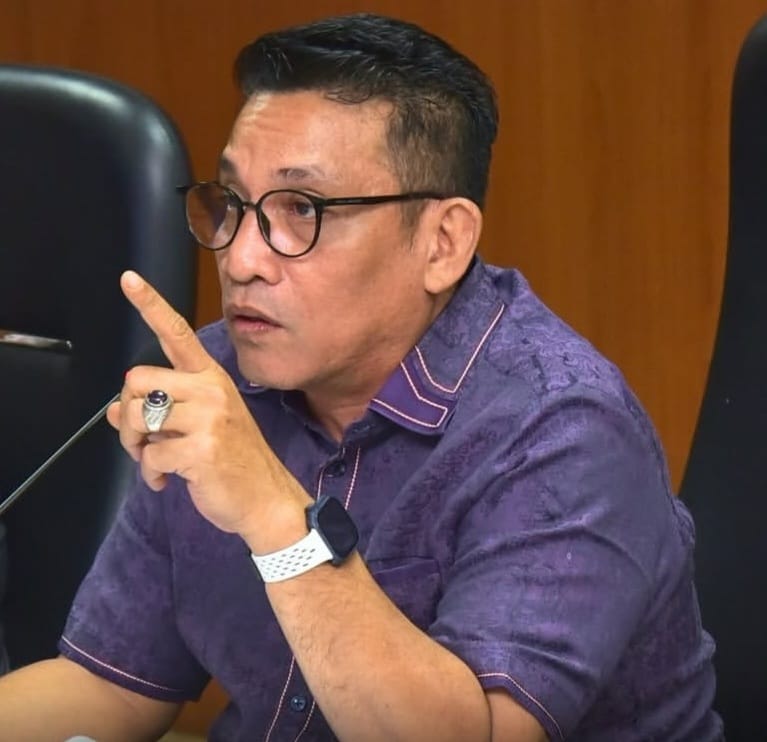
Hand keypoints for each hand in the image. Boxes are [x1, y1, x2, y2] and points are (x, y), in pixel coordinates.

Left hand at [106, 271, 309, 542]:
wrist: (267, 499)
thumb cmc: (234, 461)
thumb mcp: (199, 428)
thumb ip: (160, 413)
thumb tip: (115, 413)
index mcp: (212, 379)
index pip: (177, 334)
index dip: (150, 306)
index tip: (128, 278)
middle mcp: (211, 390)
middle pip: (136, 380)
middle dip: (127, 415)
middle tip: (140, 440)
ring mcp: (209, 418)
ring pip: (137, 417)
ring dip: (134, 446)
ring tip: (152, 461)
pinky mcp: (202, 449)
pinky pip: (150, 456)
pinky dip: (150, 474)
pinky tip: (166, 481)